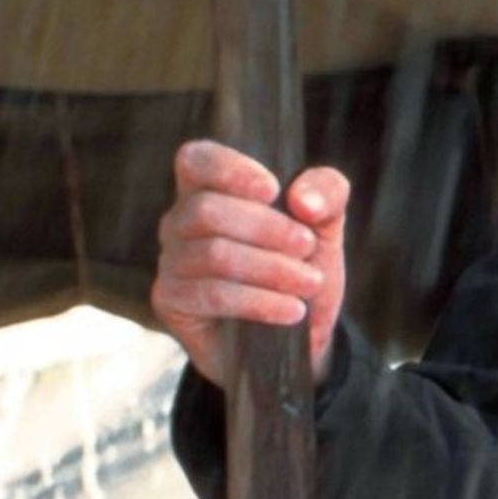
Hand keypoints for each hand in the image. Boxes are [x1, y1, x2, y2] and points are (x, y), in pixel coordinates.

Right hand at [152, 141, 349, 389]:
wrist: (297, 338)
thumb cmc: (302, 268)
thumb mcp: (326, 228)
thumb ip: (327, 195)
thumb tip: (303, 199)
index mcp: (211, 190)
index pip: (197, 160)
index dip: (230, 170)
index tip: (273, 190)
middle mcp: (181, 221)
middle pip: (208, 211)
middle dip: (267, 229)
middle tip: (308, 247)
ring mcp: (171, 261)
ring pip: (213, 254)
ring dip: (271, 268)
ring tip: (309, 283)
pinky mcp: (170, 300)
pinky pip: (211, 295)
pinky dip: (260, 302)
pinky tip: (292, 310)